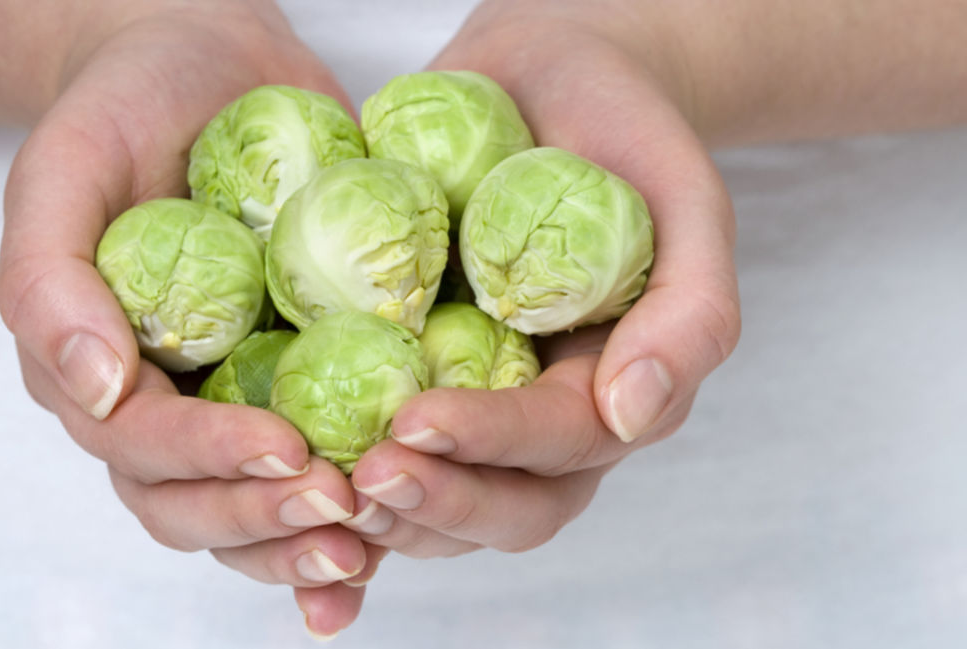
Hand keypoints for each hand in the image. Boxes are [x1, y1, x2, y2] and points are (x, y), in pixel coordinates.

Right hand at [0, 0, 380, 635]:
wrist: (206, 64)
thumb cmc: (121, 110)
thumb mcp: (62, 172)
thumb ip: (48, 282)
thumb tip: (98, 389)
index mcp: (97, 369)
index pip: (140, 445)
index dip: (208, 458)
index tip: (286, 448)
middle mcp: (162, 402)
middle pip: (192, 503)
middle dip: (263, 517)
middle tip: (344, 505)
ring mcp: (230, 398)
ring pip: (249, 508)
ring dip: (306, 539)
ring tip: (372, 541)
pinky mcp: (299, 378)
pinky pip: (319, 459)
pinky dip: (351, 509)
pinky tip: (401, 525)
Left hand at [345, 0, 740, 557]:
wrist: (549, 80)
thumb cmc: (626, 136)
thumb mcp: (688, 205)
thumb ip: (690, 313)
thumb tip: (632, 417)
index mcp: (608, 392)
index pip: (558, 446)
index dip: (493, 445)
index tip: (417, 420)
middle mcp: (539, 418)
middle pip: (501, 507)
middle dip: (434, 502)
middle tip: (358, 480)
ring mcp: (472, 403)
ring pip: (436, 501)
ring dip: (379, 514)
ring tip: (312, 485)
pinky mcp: (409, 375)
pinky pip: (373, 442)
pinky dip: (331, 475)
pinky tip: (277, 472)